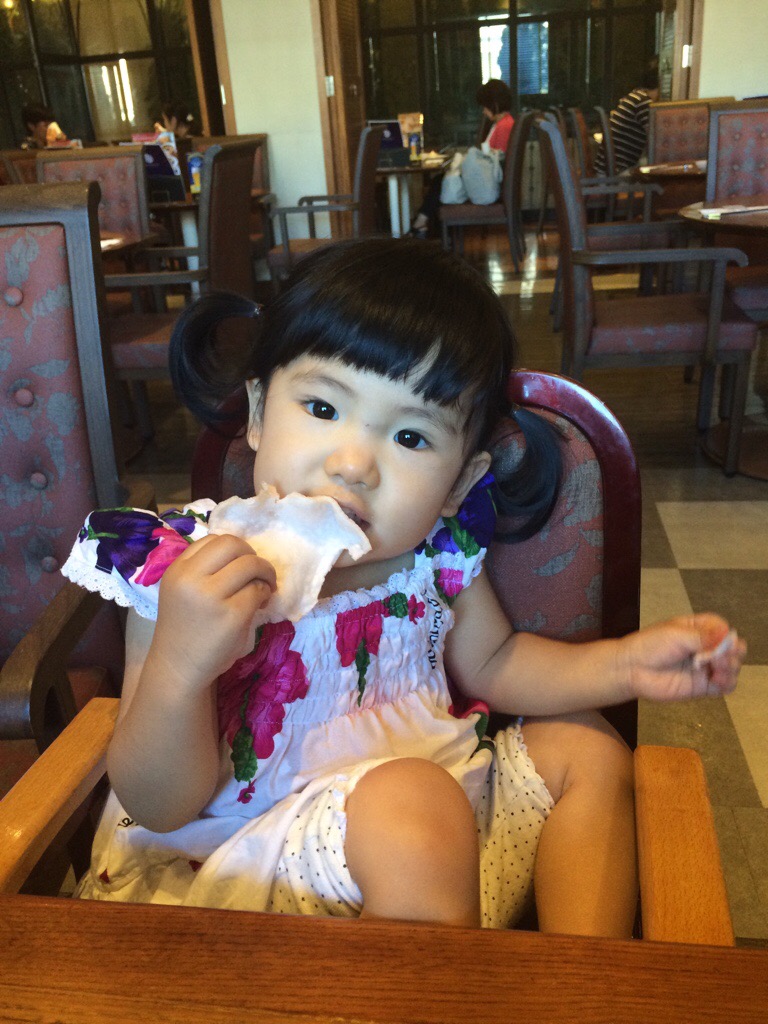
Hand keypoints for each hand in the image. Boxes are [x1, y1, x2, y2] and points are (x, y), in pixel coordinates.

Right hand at [150, 534, 276, 692]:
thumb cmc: (186, 630)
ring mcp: (211, 596)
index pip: (213, 539)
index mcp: (178, 570)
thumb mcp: (183, 591)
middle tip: (259, 571)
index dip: (234, 549)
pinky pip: (258, 591)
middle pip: (233, 544)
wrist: (178, 668)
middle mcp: (191, 579)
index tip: (240, 564)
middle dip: (252, 554)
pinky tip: (260, 604)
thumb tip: (245, 555)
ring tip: (265, 587)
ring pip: (250, 564)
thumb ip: (204, 570)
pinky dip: (265, 594)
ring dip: (265, 572)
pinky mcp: (232, 615)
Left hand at [620, 614, 745, 702]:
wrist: (632, 669)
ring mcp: (705, 667)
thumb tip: (728, 637)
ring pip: (732, 666)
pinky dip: (728, 682)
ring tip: (717, 668)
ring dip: (731, 667)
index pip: (722, 628)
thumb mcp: (676, 634)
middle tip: (721, 657)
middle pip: (732, 648)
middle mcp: (704, 647)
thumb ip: (703, 637)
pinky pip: (726, 685)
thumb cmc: (650, 646)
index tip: (722, 641)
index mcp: (697, 629)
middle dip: (733, 652)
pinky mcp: (703, 685)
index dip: (726, 634)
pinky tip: (717, 680)